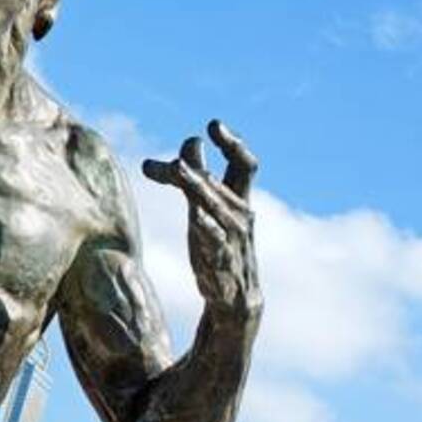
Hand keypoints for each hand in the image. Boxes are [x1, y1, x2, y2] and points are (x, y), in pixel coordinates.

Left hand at [141, 120, 259, 318]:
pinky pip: (215, 240)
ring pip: (216, 205)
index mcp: (239, 200)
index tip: (213, 124)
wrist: (235, 298)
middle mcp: (241, 215)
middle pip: (219, 181)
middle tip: (177, 154)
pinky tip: (194, 215)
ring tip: (177, 169)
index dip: (233, 143)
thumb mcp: (207, 210)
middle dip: (196, 167)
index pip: (245, 164)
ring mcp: (233, 238)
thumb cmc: (219, 248)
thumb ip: (196, 178)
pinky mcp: (222, 261)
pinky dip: (206, 226)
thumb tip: (190, 142)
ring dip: (197, 187)